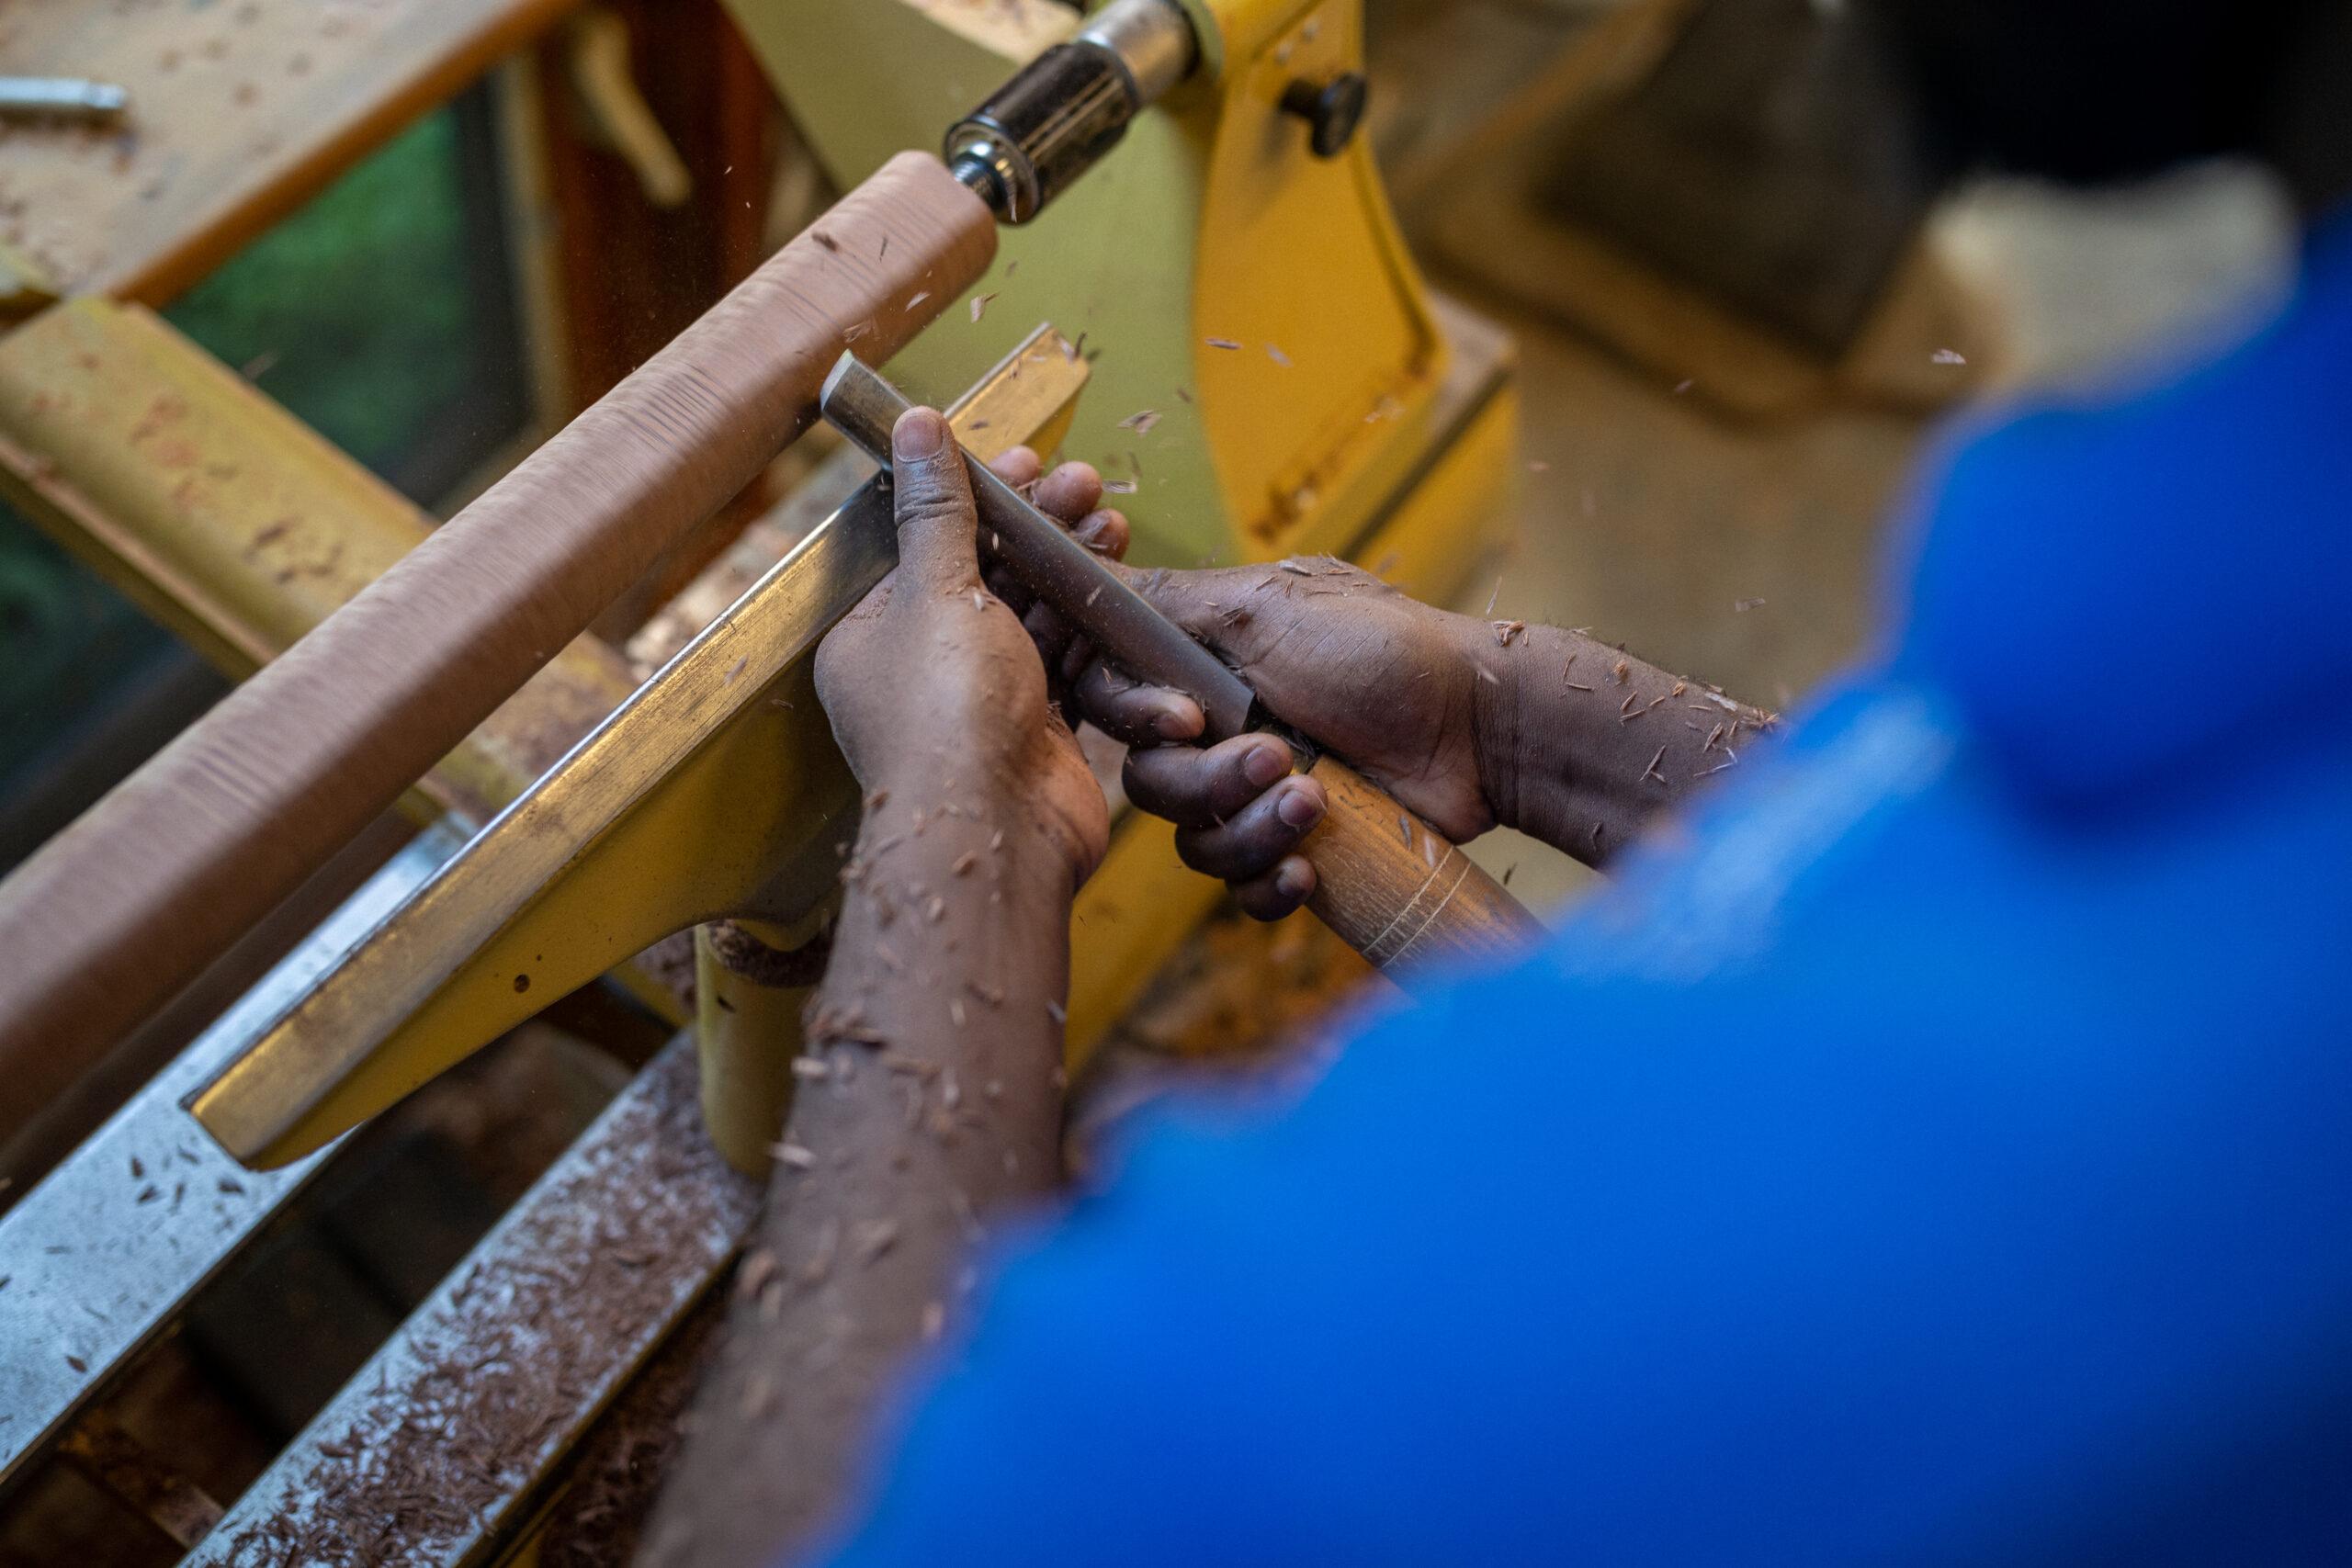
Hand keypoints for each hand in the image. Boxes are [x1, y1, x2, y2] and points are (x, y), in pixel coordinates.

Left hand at [814, 409, 1110, 883]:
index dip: (977, 496)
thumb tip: (914, 425)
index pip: (924, 542)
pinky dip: (1092, 624)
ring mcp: (983, 700)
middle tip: (1085, 485)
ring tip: (1111, 523)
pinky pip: (1067, 663)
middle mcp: (922, 666)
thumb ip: (937, 509)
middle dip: (1038, 526)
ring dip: (1072, 567)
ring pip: (1033, 614)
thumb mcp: (936, 590)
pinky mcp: (1038, 730)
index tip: (1027, 463)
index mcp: (872, 633)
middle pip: (986, 573)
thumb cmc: (945, 714)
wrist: (996, 830)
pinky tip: (1120, 585)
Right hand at [1067, 558, 1500, 919]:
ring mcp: (1258, 794)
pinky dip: (1269, 885)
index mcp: (1205, 667)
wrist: (1480, 726)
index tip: (1184, 718)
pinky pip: (1243, 891)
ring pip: (1196, 843)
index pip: (1115, 698)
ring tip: (1316, 805)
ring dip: (1249, 831)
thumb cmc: (1382, 650)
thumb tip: (1084, 578)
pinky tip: (1312, 868)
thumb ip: (1167, 603)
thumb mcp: (1265, 607)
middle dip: (1209, 781)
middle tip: (1279, 758)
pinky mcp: (1297, 849)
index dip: (1133, 716)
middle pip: (1151, 782)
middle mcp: (1221, 730)